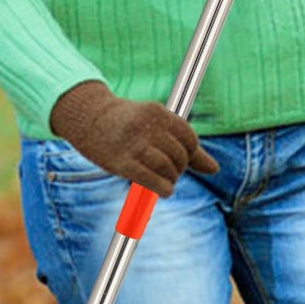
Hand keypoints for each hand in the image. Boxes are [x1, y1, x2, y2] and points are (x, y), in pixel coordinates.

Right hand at [49, 81, 219, 195]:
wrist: (89, 118)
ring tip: (164, 180)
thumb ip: (187, 146)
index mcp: (157, 113)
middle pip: (179, 155)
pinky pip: (152, 180)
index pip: (189, 138)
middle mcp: (146, 126)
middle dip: (179, 168)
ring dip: (170, 179)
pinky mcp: (122, 163)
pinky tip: (164, 190)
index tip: (178, 159)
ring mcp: (133, 144)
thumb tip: (215, 169)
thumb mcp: (158, 127)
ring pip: (167, 168)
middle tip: (168, 172)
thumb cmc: (128, 124)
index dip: (190, 154)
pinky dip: (163, 189)